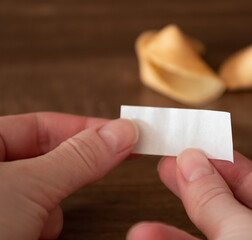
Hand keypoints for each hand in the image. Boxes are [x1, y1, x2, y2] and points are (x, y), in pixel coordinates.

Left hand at [0, 112, 137, 239]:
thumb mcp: (28, 187)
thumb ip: (77, 158)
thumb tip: (121, 133)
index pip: (42, 125)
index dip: (86, 126)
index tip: (123, 132)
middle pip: (48, 156)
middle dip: (74, 167)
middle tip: (119, 157)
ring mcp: (2, 200)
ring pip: (46, 190)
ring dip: (55, 205)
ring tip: (49, 217)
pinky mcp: (9, 226)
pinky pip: (39, 216)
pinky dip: (47, 224)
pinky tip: (41, 234)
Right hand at [128, 149, 251, 239]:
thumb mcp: (251, 238)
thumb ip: (219, 201)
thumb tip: (192, 161)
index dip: (232, 166)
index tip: (201, 148)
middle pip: (235, 214)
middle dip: (200, 188)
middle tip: (170, 167)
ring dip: (174, 228)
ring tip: (147, 213)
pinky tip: (149, 237)